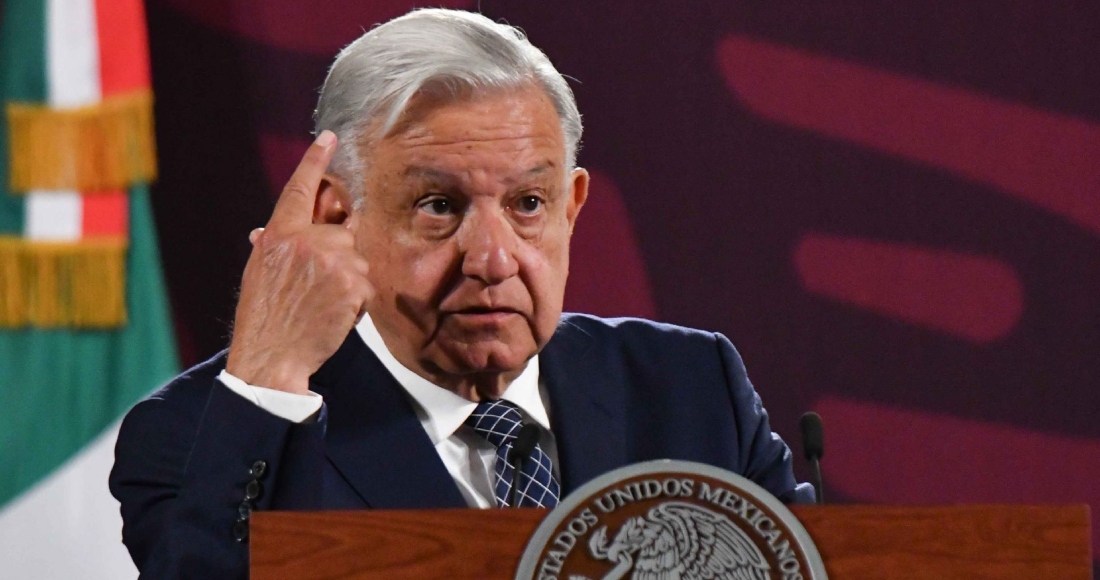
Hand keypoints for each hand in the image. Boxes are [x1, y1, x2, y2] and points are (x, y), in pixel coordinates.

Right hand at [226, 131, 372, 394]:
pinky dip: (356, 301)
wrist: (271, 356)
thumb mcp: (259, 272)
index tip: (328, 137)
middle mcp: (305, 240)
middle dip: (339, 255)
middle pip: (344, 230)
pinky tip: (333, 314)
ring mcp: (331, 260)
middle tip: (316, 286)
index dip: (315, 161)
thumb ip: (273, 246)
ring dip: (349, 280)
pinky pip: (366, 283)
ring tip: (322, 303)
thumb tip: (264, 231)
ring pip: (358, 258)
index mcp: (278, 234)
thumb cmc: (264, 317)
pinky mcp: (353, 283)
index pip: (300, 189)